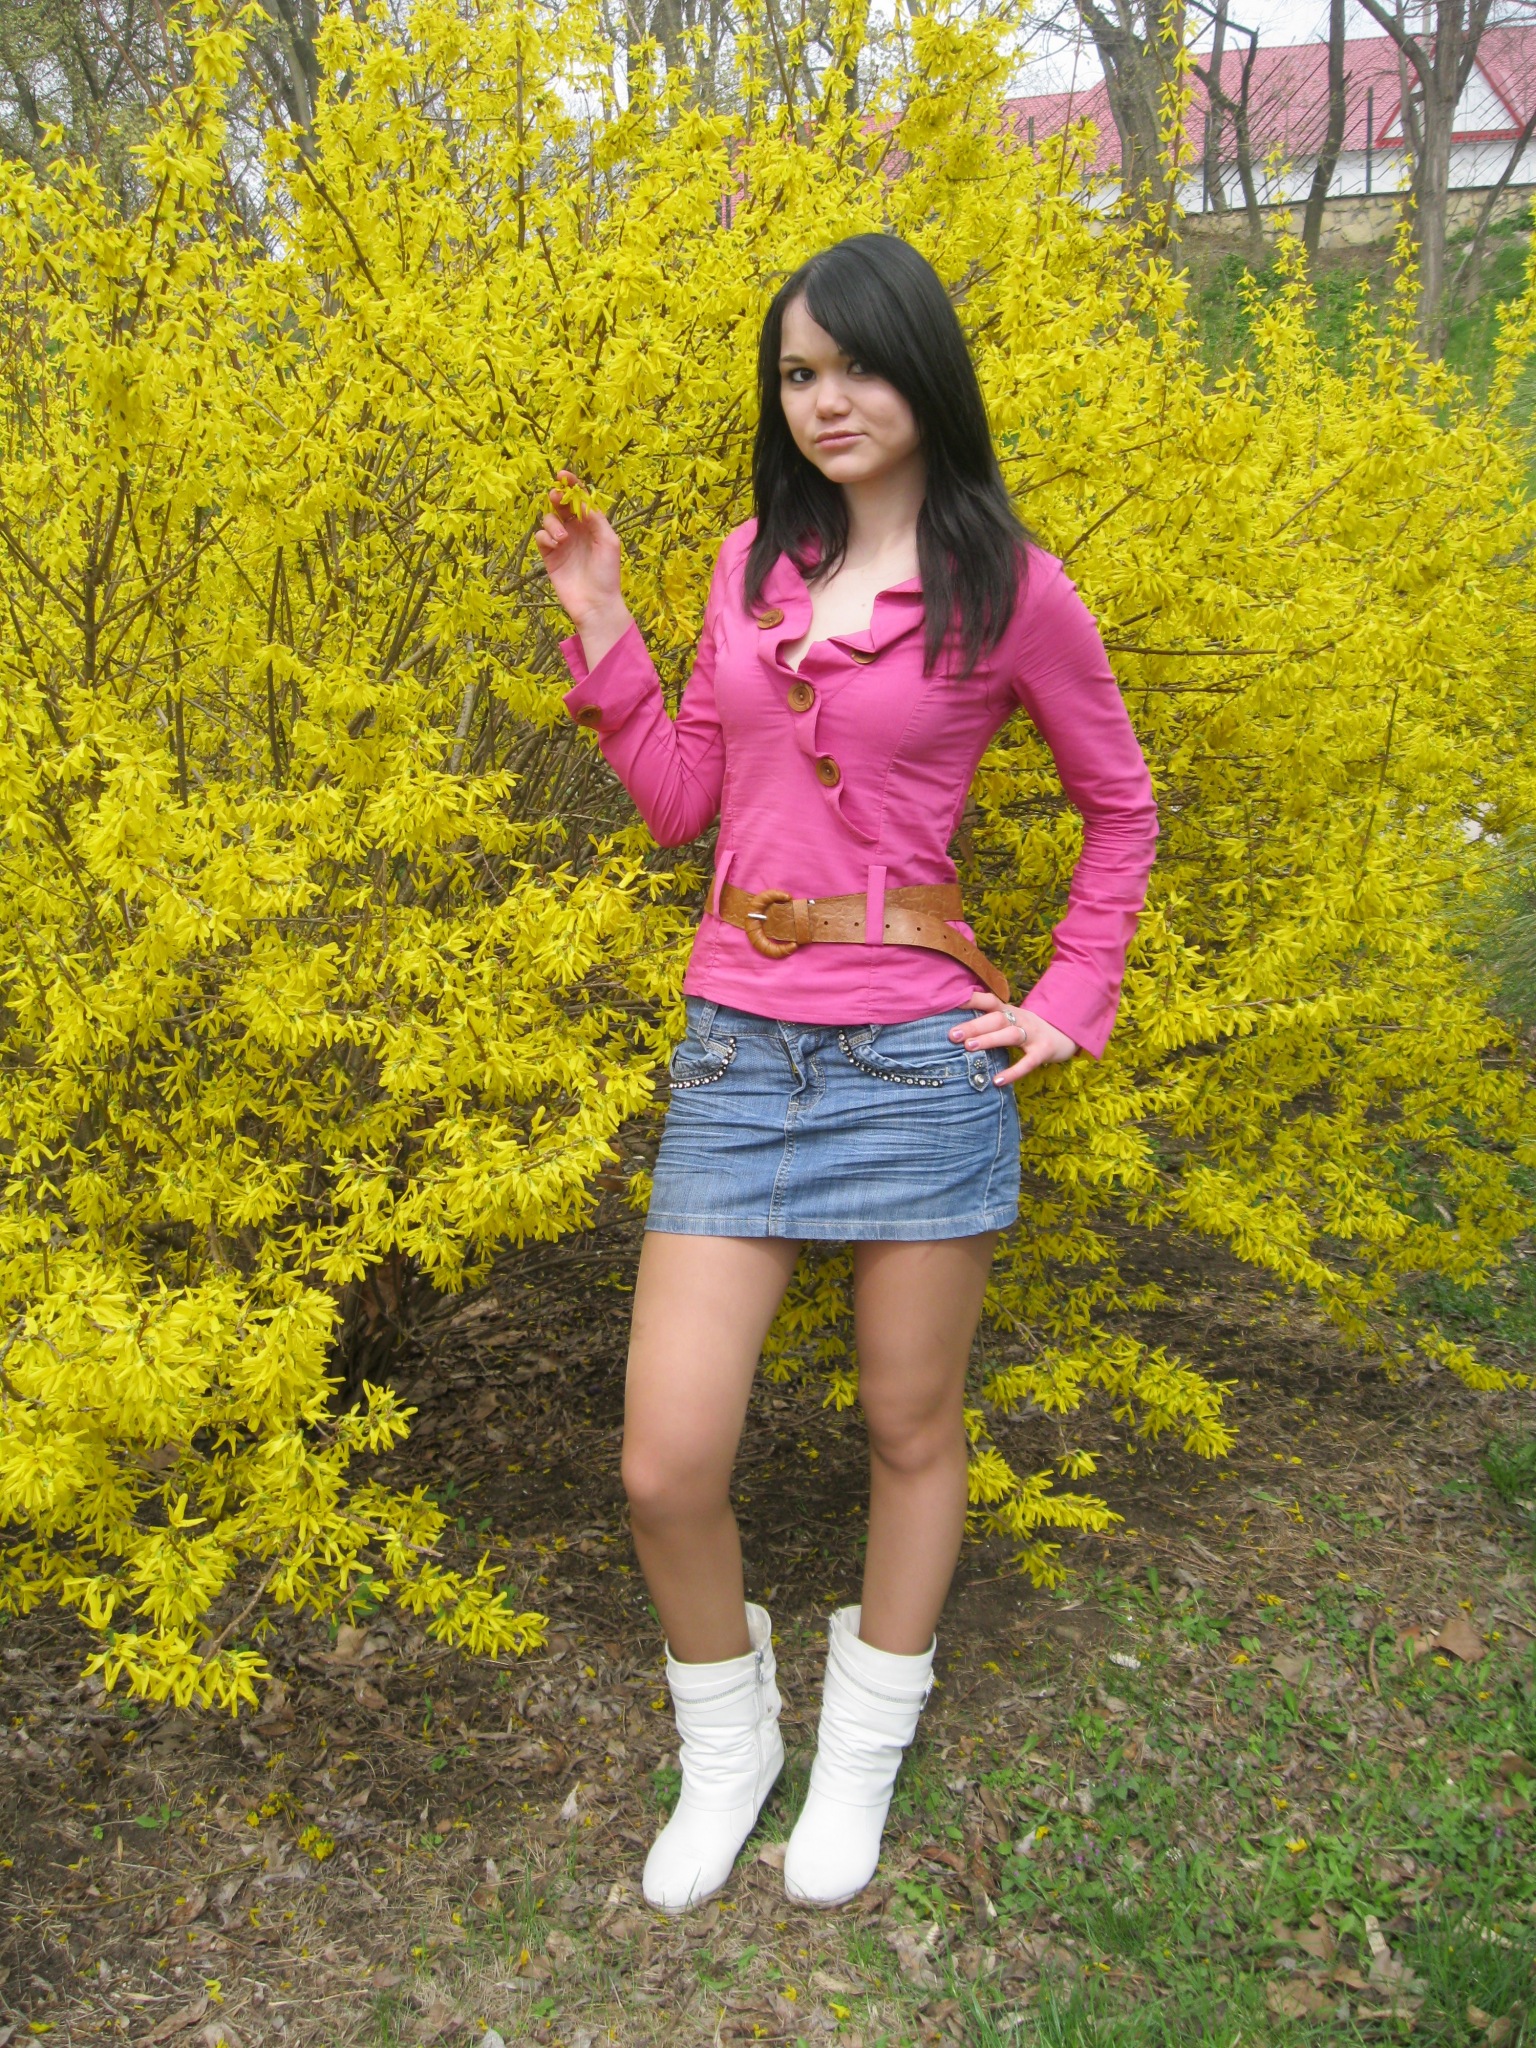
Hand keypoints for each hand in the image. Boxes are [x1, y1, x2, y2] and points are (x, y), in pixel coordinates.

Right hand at [534, 470, 628, 655]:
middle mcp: (576, 531)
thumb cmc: (607, 573)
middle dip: (557, 497)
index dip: (572, 485)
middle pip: (561, 505)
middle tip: (556, 497)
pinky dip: (545, 537)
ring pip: (549, 519)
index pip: (580, 500)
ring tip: (563, 539)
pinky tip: (556, 546)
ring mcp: (561, 543)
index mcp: (592, 525)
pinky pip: (541, 537)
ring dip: (553, 523)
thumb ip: (595, 519)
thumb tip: (581, 500)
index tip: (563, 475)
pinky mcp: (549, 556)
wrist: (595, 603)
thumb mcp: (608, 541)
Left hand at [949, 991, 1077, 1086]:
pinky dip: (1013, 1072)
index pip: (990, 1001)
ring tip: (969, 1047)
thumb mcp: (1013, 1020)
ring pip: (1010, 1035)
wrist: (1066, 1035)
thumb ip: (991, 1022)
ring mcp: (1034, 1035)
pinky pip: (1027, 1063)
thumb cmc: (1030, 1030)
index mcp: (1011, 1011)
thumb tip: (958, 1029)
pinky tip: (997, 1081)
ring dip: (989, 1039)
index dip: (972, 1000)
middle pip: (997, 1018)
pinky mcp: (1043, 1052)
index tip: (951, 1002)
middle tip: (953, 1034)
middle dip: (974, 1025)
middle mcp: (1021, 1019)